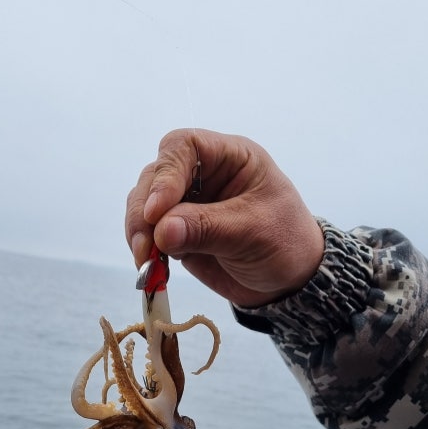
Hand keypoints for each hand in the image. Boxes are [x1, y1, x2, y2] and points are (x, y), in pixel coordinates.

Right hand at [125, 129, 324, 307]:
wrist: (288, 282)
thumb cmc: (285, 243)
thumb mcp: (252, 231)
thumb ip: (206, 228)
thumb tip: (161, 230)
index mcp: (230, 157)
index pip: (184, 147)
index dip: (164, 175)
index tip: (157, 212)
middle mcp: (203, 173)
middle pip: (154, 176)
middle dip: (144, 212)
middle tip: (145, 247)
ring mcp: (186, 203)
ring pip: (144, 205)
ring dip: (139, 233)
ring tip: (146, 263)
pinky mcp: (176, 232)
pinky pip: (148, 234)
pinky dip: (144, 250)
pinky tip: (150, 269)